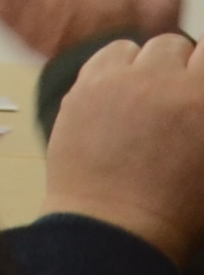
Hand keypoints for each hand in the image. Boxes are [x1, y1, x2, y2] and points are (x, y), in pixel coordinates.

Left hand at [47, 30, 203, 260]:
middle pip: (176, 46)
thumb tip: (197, 100)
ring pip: (140, 48)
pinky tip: (120, 93)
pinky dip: (115, 68)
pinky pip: (104, 57)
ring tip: (148, 94)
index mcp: (203, 101)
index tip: (198, 82)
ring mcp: (119, 82)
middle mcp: (163, 83)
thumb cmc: (177, 209)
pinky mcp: (83, 89)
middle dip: (181, 66)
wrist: (117, 228)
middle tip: (178, 94)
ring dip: (147, 65)